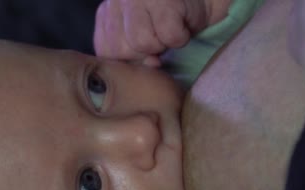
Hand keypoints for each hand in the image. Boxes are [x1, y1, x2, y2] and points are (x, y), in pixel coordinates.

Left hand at [93, 0, 208, 66]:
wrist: (199, 1)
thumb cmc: (168, 22)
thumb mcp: (139, 40)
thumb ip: (129, 58)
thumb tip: (146, 68)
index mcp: (106, 14)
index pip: (105, 53)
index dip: (128, 62)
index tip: (144, 56)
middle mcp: (117, 2)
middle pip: (121, 51)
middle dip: (145, 54)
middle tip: (159, 40)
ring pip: (143, 43)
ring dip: (162, 45)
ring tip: (168, 33)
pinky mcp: (163, 0)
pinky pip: (169, 35)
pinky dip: (180, 38)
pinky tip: (182, 27)